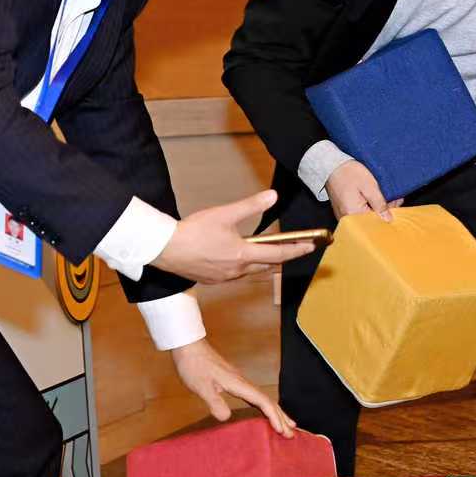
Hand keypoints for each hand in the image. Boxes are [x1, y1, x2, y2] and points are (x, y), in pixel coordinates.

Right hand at [152, 189, 314, 283]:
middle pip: (267, 266)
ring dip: (262, 262)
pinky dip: (244, 267)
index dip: (297, 250)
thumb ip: (250, 205)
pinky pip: (236, 275)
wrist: (164, 249)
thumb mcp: (225, 214)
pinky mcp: (213, 280)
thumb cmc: (193, 231)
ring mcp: (225, 278)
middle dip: (281, 258)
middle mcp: (237, 270)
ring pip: (251, 271)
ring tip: (269, 252)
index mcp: (243, 254)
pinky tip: (239, 259)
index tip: (311, 247)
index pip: (278, 254)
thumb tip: (272, 196)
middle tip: (293, 249)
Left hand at [171, 338, 295, 435]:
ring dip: (275, 412)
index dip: (274, 417)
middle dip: (281, 417)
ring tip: (287, 423)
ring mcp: (239, 381)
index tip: (282, 431)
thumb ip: (214, 401)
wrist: (189, 346)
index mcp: (238, 384)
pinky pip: (255, 396)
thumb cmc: (194, 365)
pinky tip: (263, 410)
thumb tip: (227, 418)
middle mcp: (243, 382)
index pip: (263, 401)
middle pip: (268, 400)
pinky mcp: (234, 381)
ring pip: (263, 398)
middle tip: (291, 433)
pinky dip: (264, 406)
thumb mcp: (201, 386)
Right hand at [327, 161, 398, 220]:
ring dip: (377, 208)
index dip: (390, 212)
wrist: (331, 165)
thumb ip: (379, 204)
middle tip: (395, 198)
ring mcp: (344, 215)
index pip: (377, 221)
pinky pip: (359, 212)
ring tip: (387, 197)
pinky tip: (375, 198)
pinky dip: (368, 206)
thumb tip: (388, 219)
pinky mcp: (343, 210)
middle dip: (385, 210)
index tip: (397, 202)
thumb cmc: (349, 173)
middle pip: (371, 220)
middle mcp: (347, 218)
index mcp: (354, 214)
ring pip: (366, 216)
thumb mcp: (369, 186)